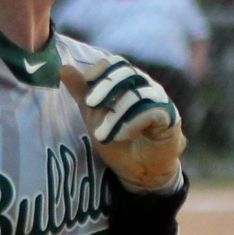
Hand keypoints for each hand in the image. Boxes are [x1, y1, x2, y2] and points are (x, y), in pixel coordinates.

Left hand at [66, 55, 185, 191]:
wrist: (140, 170)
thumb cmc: (119, 141)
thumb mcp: (94, 117)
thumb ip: (81, 94)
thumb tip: (63, 68)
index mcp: (128, 83)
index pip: (116, 64)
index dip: (101, 70)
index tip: (87, 82)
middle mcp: (146, 87)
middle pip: (128, 73)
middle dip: (106, 87)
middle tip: (91, 104)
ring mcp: (160, 100)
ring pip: (137, 95)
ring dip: (115, 114)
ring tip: (102, 135)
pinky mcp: (171, 117)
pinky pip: (152, 111)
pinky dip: (133, 123)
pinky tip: (122, 135)